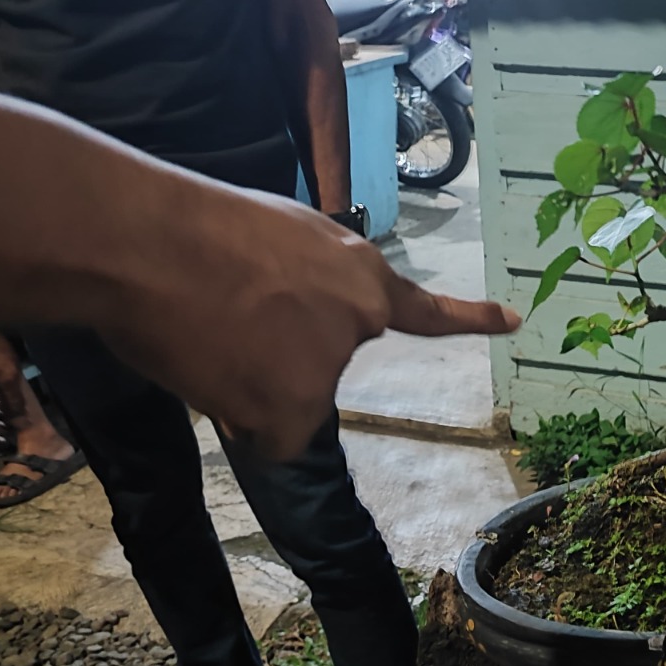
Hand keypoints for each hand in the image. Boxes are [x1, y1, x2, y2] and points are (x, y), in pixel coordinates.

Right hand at [100, 192, 519, 461]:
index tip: (514, 321)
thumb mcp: (275, 235)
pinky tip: (213, 373)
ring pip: (285, 401)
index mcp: (356, 274)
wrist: (151, 246)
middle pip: (318, 365)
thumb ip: (303, 278)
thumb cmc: (192, 228)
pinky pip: (269, 437)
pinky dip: (241, 419)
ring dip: (248, 382)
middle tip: (226, 322)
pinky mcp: (296, 408)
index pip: (421, 309)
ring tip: (207, 335)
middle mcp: (357, 323)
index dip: (469, 318)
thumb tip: (282, 316)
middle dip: (276, 356)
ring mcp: (329, 368)